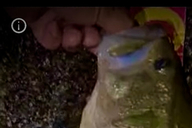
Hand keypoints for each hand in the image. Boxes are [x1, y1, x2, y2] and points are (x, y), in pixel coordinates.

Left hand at [5, 7, 133, 52]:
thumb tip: (144, 36)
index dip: (120, 36)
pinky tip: (60, 32)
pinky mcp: (54, 33)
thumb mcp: (105, 9)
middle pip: (102, 35)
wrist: (35, 1)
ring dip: (81, 39)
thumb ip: (123, 25)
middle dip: (98, 40)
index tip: (123, 48)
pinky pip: (66, 45)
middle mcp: (87, 11)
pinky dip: (64, 40)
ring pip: (84, 42)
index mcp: (102, 5)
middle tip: (94, 38)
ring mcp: (70, 21)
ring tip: (75, 31)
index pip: (117, 24)